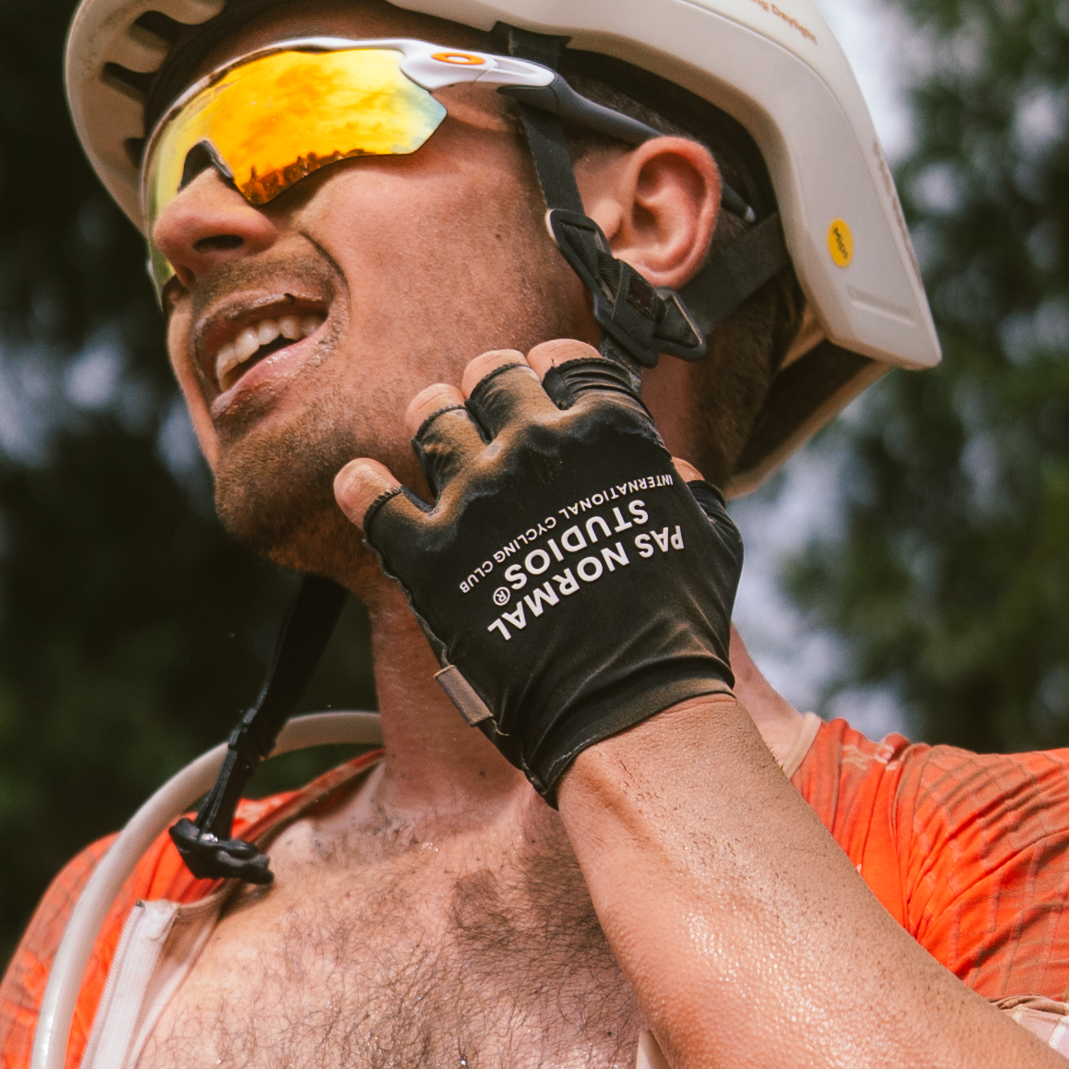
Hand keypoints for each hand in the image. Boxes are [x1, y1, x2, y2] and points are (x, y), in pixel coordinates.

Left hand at [335, 338, 742, 802]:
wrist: (628, 707)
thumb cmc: (675, 630)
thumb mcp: (708, 538)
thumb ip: (686, 488)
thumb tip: (673, 469)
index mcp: (606, 433)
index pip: (561, 361)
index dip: (549, 372)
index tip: (541, 387)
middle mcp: (536, 448)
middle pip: (490, 377)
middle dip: (488, 388)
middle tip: (483, 409)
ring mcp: (477, 497)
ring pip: (430, 418)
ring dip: (432, 421)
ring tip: (432, 435)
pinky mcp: (430, 555)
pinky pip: (373, 499)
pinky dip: (363, 487)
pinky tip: (360, 484)